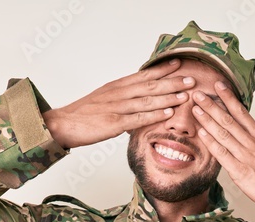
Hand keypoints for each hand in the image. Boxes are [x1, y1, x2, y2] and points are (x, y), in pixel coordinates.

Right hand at [42, 59, 196, 149]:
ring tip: (186, 95)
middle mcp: (118, 94)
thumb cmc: (83, 114)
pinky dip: (154, 115)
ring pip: (147, 100)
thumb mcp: (104, 100)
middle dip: (173, 81)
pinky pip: (138, 118)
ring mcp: (116, 108)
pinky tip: (167, 114)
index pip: (144, 75)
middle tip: (191, 78)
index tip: (179, 64)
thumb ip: (123, 98)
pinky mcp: (113, 123)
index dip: (163, 69)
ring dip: (168, 97)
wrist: (63, 124)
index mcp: (116, 86)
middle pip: (150, 85)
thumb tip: (139, 100)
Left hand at [191, 81, 254, 205]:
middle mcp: (251, 143)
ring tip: (196, 109)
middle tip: (199, 94)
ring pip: (223, 133)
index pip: (242, 113)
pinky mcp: (239, 170)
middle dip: (212, 105)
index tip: (219, 86)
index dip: (229, 98)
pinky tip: (202, 133)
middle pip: (228, 120)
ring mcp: (245, 156)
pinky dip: (211, 142)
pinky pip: (222, 154)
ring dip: (207, 120)